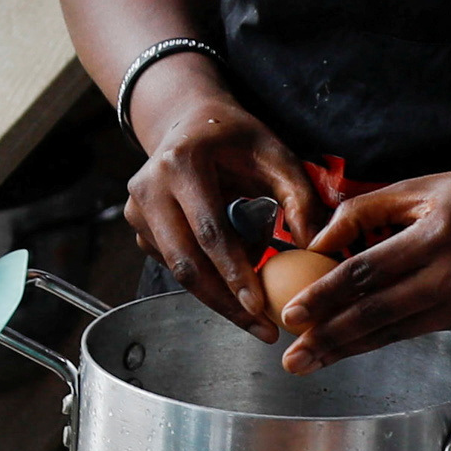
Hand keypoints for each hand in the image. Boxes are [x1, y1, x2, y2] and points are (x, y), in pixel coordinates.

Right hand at [120, 64, 316, 338]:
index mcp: (181, 163)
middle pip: (185, 262)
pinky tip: (233, 275)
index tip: (260, 306)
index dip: (234, 273)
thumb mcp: (275, 154)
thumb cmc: (236, 138)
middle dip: (224, 302)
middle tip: (261, 329)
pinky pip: (174, 265)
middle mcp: (149, 187)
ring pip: (177, 271)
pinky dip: (206, 278)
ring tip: (256, 305)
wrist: (187, 122)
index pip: (209, 231)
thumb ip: (299, 197)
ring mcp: (136, 210)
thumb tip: (314, 247)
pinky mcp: (137, 227)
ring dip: (218, 294)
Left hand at [279, 164, 450, 370]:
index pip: (368, 271)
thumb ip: (367, 210)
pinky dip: (381, 337)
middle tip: (294, 358)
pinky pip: (418, 329)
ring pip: (396, 331)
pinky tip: (351, 345)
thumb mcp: (426, 186)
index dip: (326, 295)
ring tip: (312, 361)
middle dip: (330, 338)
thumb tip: (318, 242)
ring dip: (349, 349)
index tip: (292, 313)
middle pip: (378, 314)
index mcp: (438, 235)